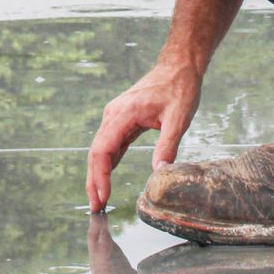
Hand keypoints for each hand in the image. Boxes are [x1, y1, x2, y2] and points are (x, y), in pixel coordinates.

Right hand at [86, 61, 201, 211]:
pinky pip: (110, 145)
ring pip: (100, 150)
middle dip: (93, 181)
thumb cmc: (179, 88)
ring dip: (97, 174)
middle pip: (95, 153)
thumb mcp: (178, 118)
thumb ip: (168, 145)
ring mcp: (115, 117)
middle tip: (96, 207)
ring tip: (99, 199)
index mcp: (123, 114)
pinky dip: (106, 164)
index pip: (103, 150)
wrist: (178, 66)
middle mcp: (113, 115)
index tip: (102, 197)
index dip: (100, 176)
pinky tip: (106, 180)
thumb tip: (160, 173)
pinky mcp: (121, 120)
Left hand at [87, 214, 211, 273]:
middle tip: (96, 212)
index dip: (102, 252)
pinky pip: (109, 267)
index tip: (100, 230)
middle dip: (96, 240)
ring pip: (101, 266)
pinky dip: (107, 248)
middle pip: (98, 268)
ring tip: (98, 214)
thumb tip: (174, 272)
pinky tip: (106, 231)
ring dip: (99, 241)